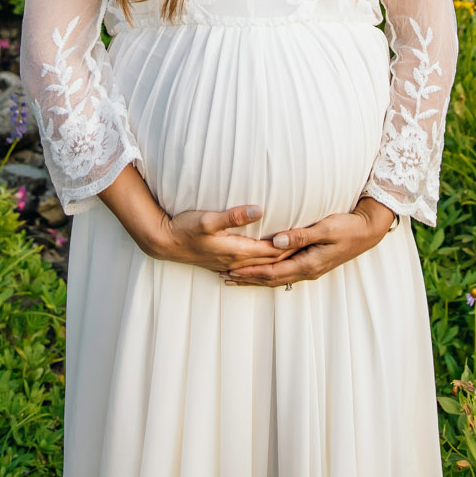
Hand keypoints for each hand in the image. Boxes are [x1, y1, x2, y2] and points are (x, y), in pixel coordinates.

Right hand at [149, 203, 305, 273]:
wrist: (164, 242)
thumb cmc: (185, 228)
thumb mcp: (208, 219)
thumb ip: (233, 216)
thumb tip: (259, 209)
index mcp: (237, 249)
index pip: (272, 251)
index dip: (291, 246)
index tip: (309, 239)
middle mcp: (236, 260)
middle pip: (270, 261)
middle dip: (290, 256)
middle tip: (311, 248)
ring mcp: (229, 263)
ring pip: (261, 266)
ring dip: (278, 262)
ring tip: (296, 256)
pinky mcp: (222, 262)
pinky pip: (249, 267)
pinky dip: (263, 265)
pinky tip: (267, 262)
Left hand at [224, 196, 396, 288]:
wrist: (368, 231)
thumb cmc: (348, 227)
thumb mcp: (325, 229)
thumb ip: (301, 235)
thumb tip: (276, 242)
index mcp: (308, 264)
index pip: (272, 272)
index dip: (250, 272)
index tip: (230, 270)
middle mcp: (307, 270)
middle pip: (271, 279)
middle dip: (247, 279)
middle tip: (224, 277)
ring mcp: (310, 268)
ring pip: (277, 278)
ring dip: (255, 278)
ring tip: (236, 277)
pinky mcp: (312, 263)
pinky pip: (285, 272)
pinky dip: (268, 273)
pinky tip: (261, 270)